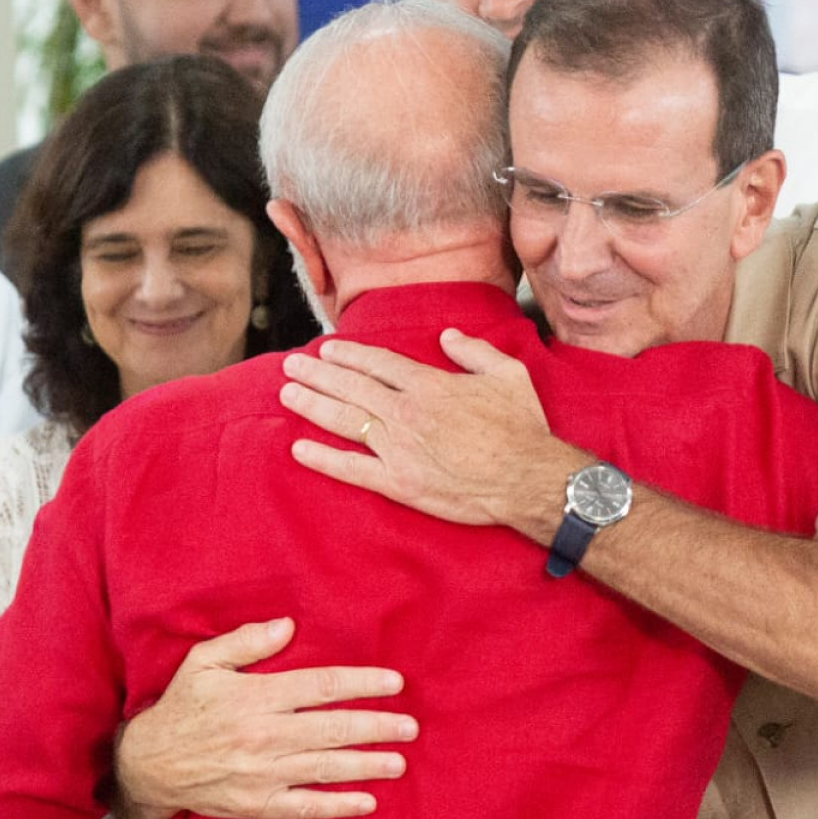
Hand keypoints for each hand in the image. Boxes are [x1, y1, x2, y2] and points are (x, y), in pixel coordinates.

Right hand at [113, 618, 415, 818]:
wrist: (149, 766)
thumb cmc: (181, 707)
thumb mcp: (202, 662)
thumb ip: (245, 642)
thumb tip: (287, 626)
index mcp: (255, 696)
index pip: (321, 686)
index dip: (362, 683)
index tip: (394, 683)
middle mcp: (264, 734)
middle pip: (333, 728)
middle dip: (377, 726)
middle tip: (410, 726)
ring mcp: (262, 773)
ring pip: (326, 767)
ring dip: (367, 764)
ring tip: (400, 761)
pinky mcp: (257, 804)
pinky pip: (305, 806)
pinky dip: (338, 805)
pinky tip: (367, 802)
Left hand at [279, 329, 581, 543]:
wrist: (529, 478)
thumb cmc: (523, 427)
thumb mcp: (507, 374)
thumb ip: (474, 350)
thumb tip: (448, 336)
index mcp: (429, 384)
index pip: (377, 363)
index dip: (348, 354)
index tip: (326, 347)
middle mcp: (406, 412)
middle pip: (351, 386)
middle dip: (317, 373)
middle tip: (291, 365)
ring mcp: (398, 448)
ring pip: (344, 420)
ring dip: (312, 404)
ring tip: (288, 393)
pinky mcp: (398, 482)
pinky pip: (352, 469)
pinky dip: (323, 459)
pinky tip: (299, 449)